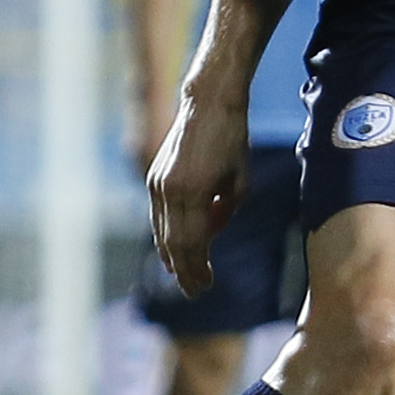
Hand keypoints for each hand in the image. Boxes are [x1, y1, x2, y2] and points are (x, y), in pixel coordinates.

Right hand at [146, 87, 256, 294]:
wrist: (207, 103)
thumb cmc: (232, 140)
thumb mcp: (239, 181)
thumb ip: (224, 213)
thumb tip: (209, 233)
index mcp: (195, 193)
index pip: (192, 244)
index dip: (197, 269)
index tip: (206, 286)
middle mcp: (170, 190)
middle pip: (173, 244)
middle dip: (184, 271)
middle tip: (195, 291)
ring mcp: (158, 184)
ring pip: (161, 232)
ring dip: (172, 257)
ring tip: (184, 277)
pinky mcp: (154, 177)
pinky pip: (158, 216)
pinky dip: (165, 236)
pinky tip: (173, 250)